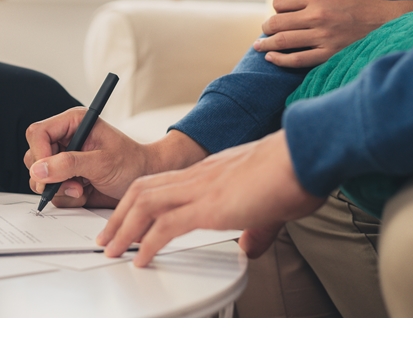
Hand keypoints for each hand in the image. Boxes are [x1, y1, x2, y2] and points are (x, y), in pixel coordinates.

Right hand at [24, 108, 206, 208]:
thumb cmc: (132, 163)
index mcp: (73, 123)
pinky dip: (66, 197)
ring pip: (39, 177)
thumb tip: (38, 170)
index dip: (39, 154)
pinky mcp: (66, 178)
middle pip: (34, 157)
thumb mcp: (102, 162)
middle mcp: (65, 140)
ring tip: (83, 189)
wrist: (146, 180)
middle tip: (74, 185)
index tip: (48, 173)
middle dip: (50, 176)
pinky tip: (85, 193)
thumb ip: (69, 164)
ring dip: (59, 189)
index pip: (38, 133)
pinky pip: (52, 191)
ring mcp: (63, 160)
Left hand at [96, 130, 323, 266]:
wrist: (306, 153)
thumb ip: (255, 225)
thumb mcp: (269, 205)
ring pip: (145, 204)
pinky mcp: (210, 206)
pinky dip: (148, 244)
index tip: (128, 219)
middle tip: (107, 236)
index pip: (162, 183)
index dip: (139, 201)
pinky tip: (142, 259)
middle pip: (143, 190)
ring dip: (124, 228)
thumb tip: (250, 245)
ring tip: (112, 249)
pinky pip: (166, 226)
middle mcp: (198, 176)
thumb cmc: (294, 171)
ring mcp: (201, 189)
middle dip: (119, 215)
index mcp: (208, 172)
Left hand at [255, 0, 412, 67]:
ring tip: (259, 46)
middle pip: (275, 22)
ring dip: (265, 44)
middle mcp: (317, 15)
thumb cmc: (365, 1)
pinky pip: (297, 60)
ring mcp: (322, 36)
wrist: (391, 22)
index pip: (279, 3)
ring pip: (282, 41)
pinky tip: (271, 59)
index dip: (276, 9)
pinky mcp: (328, 54)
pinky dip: (279, 60)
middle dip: (267, 27)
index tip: (278, 14)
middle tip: (265, 31)